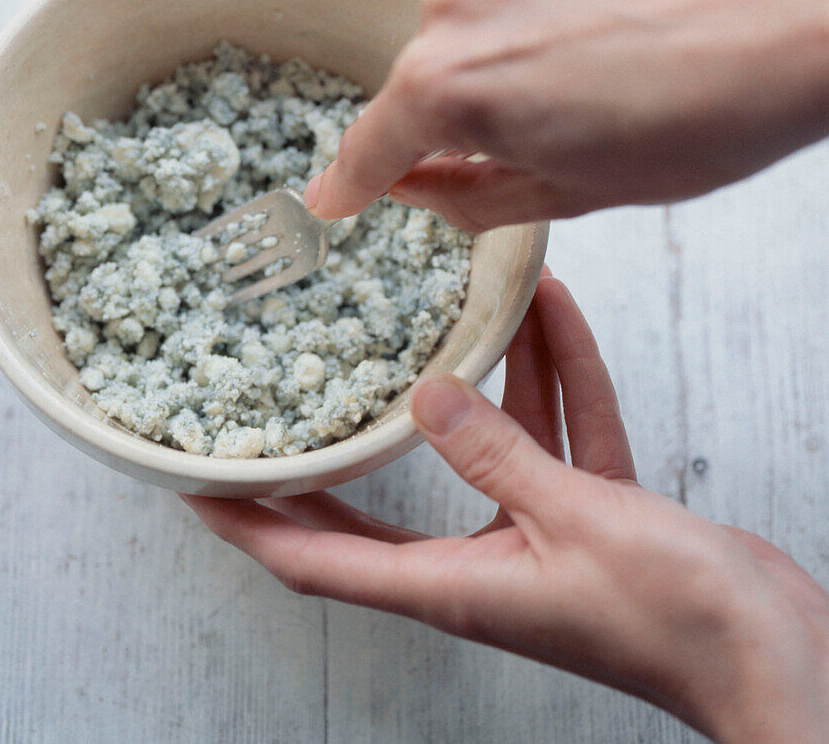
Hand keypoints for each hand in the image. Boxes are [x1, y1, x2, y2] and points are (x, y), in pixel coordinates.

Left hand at [184, 276, 828, 740]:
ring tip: (436, 310)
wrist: (778, 655)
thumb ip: (495, 454)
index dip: (248, 525)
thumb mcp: (575, 521)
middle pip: (370, 506)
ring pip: (479, 444)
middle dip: (323, 453)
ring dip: (465, 379)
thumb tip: (424, 396)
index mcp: (451, 583)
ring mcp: (533, 537)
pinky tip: (549, 312)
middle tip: (276, 396)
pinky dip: (552, 377)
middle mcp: (476, 564)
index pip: (313, 560)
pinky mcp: (585, 515)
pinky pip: (554, 434)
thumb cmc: (678, 619)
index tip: (196, 487)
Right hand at [303, 0, 828, 226]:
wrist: (787, 25)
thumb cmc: (693, 120)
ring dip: (505, 49)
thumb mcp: (567, 194)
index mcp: (449, 86)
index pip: (371, 145)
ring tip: (589, 69)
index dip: (350, 182)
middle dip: (463, 111)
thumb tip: (412, 186)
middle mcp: (455, 6)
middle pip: (424, 78)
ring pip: (469, 21)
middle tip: (545, 130)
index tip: (334, 198)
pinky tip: (600, 19)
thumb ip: (463, 195)